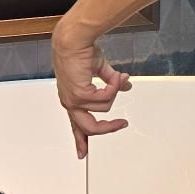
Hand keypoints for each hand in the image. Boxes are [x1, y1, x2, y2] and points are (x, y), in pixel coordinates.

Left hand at [51, 18, 131, 158]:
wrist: (74, 40)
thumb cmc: (80, 51)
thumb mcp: (97, 69)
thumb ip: (111, 82)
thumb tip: (125, 86)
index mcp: (71, 98)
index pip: (75, 124)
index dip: (80, 140)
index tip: (82, 153)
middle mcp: (70, 102)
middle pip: (88, 129)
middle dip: (108, 128)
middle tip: (122, 124)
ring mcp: (74, 99)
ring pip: (103, 110)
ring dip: (114, 92)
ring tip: (117, 78)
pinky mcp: (80, 94)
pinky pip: (105, 99)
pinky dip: (114, 87)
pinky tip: (116, 77)